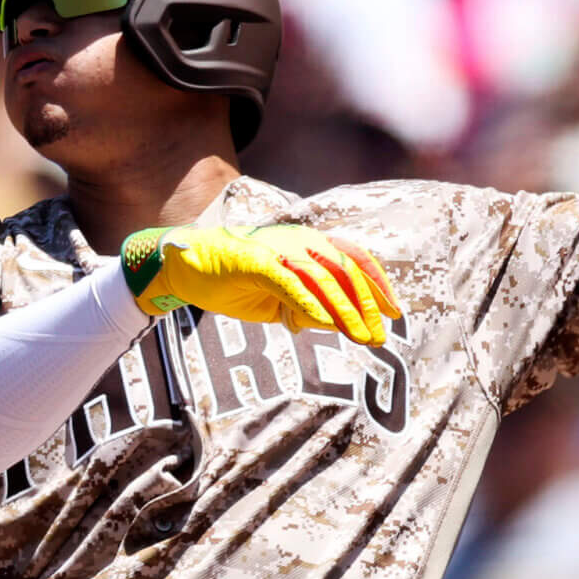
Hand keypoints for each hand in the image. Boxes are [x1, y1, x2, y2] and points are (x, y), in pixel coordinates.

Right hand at [120, 224, 402, 345]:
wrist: (186, 266)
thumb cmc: (234, 280)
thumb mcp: (278, 299)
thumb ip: (307, 308)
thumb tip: (333, 324)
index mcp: (308, 245)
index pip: (354, 260)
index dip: (377, 285)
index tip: (393, 313)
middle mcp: (299, 241)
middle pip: (346, 270)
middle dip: (367, 305)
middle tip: (380, 335)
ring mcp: (277, 249)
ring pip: (323, 279)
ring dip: (345, 310)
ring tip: (361, 336)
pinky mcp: (255, 261)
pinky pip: (290, 283)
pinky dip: (310, 303)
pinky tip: (325, 324)